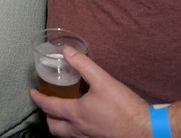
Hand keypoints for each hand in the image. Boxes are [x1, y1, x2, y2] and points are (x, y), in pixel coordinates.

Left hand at [30, 46, 150, 137]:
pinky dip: (75, 128)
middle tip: (47, 106)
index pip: (49, 107)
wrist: (147, 129)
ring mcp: (90, 137)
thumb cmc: (125, 108)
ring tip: (63, 113)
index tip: (33, 92)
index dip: (38, 98)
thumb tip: (66, 51)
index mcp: (77, 113)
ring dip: (61, 124)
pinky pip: (81, 136)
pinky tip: (85, 119)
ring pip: (67, 134)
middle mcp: (80, 129)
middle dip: (48, 117)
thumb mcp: (102, 80)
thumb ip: (83, 65)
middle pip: (54, 128)